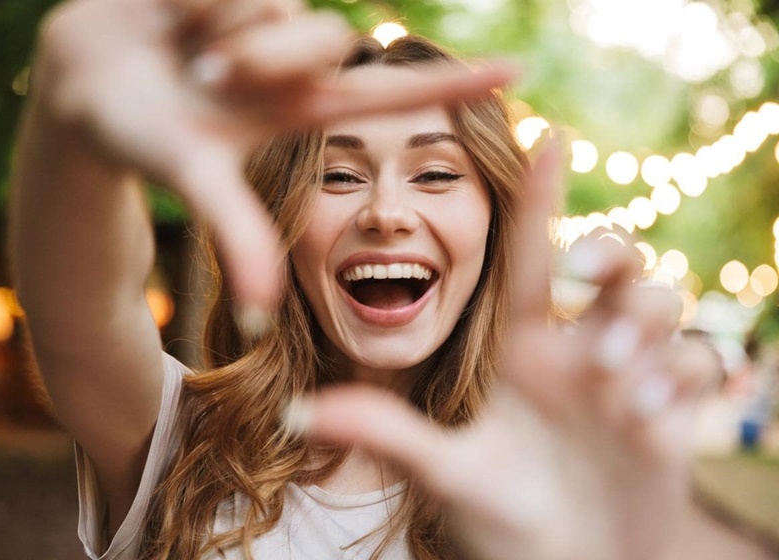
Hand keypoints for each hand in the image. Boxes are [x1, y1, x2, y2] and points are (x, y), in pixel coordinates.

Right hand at [30, 0, 515, 309]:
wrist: (80, 82)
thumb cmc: (134, 137)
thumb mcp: (193, 179)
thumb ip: (236, 233)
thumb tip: (260, 315)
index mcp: (303, 109)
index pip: (393, 96)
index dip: (453, 87)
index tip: (517, 74)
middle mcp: (296, 61)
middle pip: (325, 39)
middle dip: (264, 58)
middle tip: (207, 77)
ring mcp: (269, 18)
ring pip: (280, 7)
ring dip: (221, 30)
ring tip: (184, 52)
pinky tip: (172, 15)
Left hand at [289, 140, 715, 559]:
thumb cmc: (499, 522)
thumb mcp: (445, 473)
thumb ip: (386, 434)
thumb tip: (299, 413)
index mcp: (521, 349)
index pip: (529, 258)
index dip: (539, 196)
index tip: (544, 133)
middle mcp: (576, 350)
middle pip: (613, 262)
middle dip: (610, 253)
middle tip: (585, 279)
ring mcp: (626, 377)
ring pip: (659, 303)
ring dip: (641, 328)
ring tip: (610, 382)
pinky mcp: (670, 410)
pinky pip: (693, 363)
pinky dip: (675, 377)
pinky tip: (643, 417)